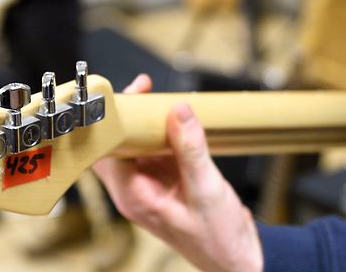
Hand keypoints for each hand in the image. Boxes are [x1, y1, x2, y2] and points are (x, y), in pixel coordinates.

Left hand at [93, 74, 263, 271]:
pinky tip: (175, 121)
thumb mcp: (207, 190)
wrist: (236, 259)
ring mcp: (147, 185)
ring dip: (143, 124)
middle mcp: (133, 190)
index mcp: (133, 196)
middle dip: (127, 117)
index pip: (108, 150)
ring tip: (157, 100)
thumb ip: (191, 150)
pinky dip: (160, 134)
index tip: (131, 97)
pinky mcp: (162, 181)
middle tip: (144, 91)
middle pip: (115, 145)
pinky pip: (152, 150)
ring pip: (132, 146)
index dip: (115, 122)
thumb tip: (179, 111)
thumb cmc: (218, 238)